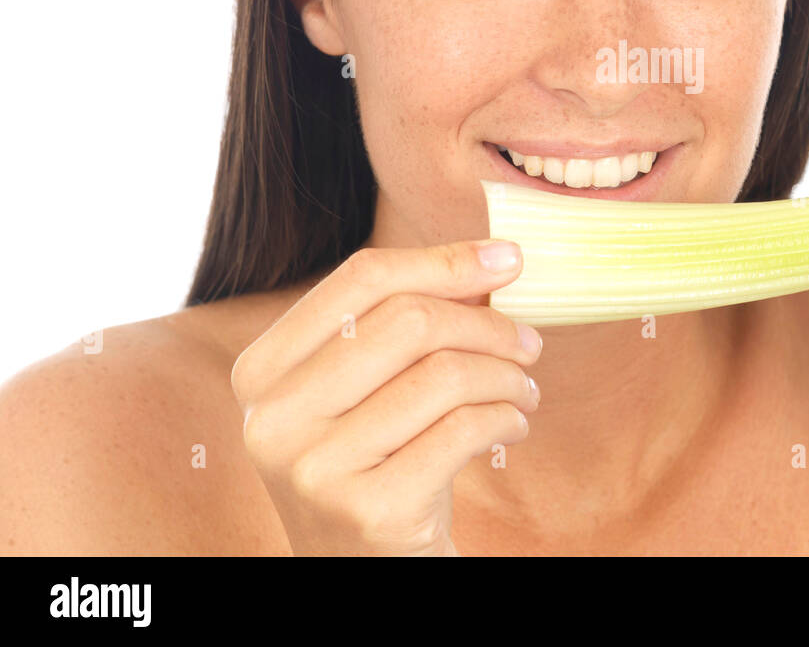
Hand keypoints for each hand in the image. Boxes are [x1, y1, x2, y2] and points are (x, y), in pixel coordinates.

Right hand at [231, 241, 541, 555]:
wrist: (365, 570)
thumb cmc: (378, 461)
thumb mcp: (368, 388)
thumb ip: (408, 320)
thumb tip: (496, 257)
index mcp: (262, 370)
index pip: (362, 278)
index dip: (445, 260)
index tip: (509, 259)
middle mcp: (273, 417)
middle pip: (410, 321)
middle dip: (488, 325)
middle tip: (528, 343)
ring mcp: (314, 468)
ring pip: (443, 375)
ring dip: (506, 377)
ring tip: (523, 390)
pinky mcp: (368, 510)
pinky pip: (463, 430)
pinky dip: (506, 418)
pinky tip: (513, 426)